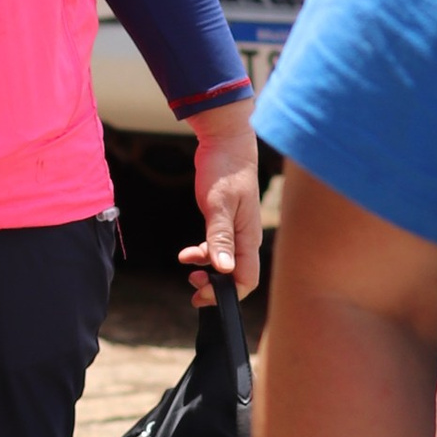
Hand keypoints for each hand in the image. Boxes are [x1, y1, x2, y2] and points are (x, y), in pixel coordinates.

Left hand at [181, 94, 263, 299]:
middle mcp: (246, 238)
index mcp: (248, 237)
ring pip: (225, 263)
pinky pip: (217, 248)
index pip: (246, 279)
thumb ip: (220, 237)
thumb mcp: (218, 204)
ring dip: (207, 271)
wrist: (227, 142)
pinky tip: (187, 253)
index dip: (226, 294)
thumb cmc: (225, 169)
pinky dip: (202, 254)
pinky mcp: (226, 222)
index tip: (202, 294)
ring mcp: (237, 231)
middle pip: (236, 276)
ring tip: (187, 268)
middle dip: (215, 287)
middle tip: (192, 286)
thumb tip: (225, 269)